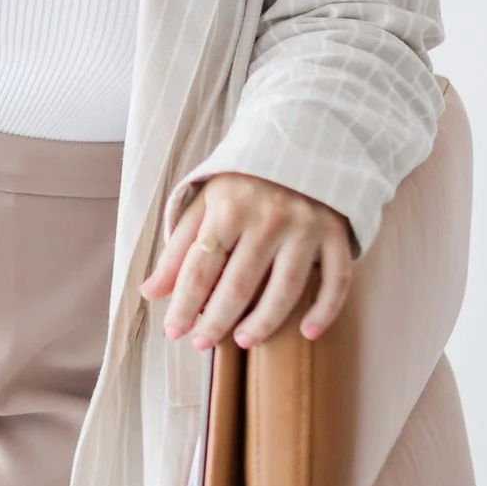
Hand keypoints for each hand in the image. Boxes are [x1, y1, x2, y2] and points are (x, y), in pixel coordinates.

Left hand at [140, 171, 352, 349]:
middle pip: (239, 284)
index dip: (184, 304)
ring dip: (263, 323)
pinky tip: (308, 333)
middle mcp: (269, 217)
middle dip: (217, 320)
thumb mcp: (205, 203)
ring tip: (244, 341)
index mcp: (229, 206)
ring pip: (285, 289)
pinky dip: (325, 311)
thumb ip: (179, 248)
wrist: (303, 142)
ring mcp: (306, 226)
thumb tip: (149, 293)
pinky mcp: (337, 234)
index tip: (174, 332)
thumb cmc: (244, 182)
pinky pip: (336, 280)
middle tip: (202, 343)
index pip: (201, 268)